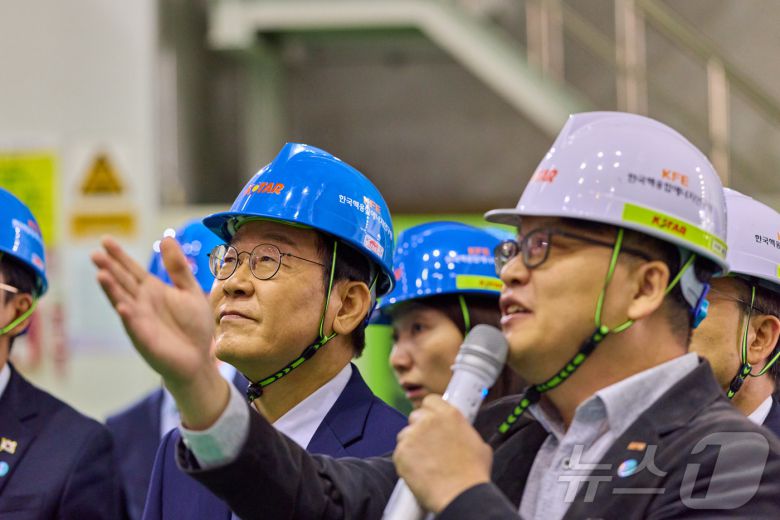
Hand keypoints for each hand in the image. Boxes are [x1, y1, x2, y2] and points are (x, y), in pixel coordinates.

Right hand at [91, 236, 228, 428]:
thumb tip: (166, 238)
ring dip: (112, 290)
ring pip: (123, 302)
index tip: (105, 239)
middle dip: (109, 269)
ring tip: (101, 275)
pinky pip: (134, 326)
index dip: (119, 255)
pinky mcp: (145, 339)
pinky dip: (128, 317)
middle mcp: (141, 303)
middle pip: (122, 282)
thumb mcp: (189, 290)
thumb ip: (177, 267)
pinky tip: (122, 307)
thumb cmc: (193, 325)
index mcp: (152, 290)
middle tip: (95, 254)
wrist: (199, 357)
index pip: (131, 269)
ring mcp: (140, 321)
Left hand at [393, 395, 492, 512]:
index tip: (431, 420)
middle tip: (428, 445)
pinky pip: (399, 453)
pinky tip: (418, 471)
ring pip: (405, 435)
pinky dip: (405, 462)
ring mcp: (413, 435)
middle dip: (419, 428)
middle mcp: (429, 420)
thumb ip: (463, 432)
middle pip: (415, 416)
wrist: (461, 494)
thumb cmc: (473, 474)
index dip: (430, 411)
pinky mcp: (401, 453)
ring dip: (411, 445)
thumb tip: (460, 434)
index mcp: (449, 414)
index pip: (430, 401)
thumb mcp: (478, 444)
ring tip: (424, 462)